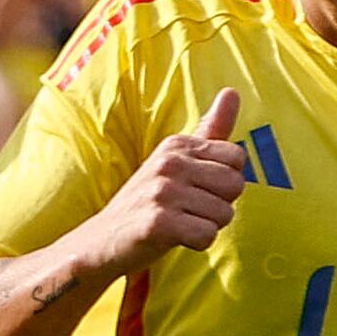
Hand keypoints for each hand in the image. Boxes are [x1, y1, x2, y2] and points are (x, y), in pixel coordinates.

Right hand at [84, 84, 248, 279]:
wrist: (99, 241)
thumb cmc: (145, 202)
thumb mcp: (174, 160)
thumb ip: (209, 129)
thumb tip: (232, 91)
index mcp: (176, 145)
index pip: (237, 158)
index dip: (223, 181)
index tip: (195, 188)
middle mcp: (169, 163)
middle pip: (236, 185)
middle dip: (219, 205)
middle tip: (187, 210)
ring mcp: (162, 192)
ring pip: (224, 214)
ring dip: (206, 227)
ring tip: (178, 224)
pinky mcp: (158, 223)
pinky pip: (207, 236)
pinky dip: (195, 244)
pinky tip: (172, 239)